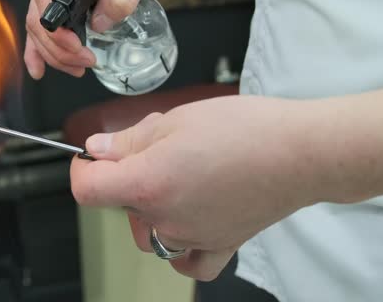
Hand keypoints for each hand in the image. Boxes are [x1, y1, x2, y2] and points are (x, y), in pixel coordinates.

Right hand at [24, 0, 165, 78]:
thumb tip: (99, 24)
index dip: (55, 27)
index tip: (79, 47)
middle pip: (38, 14)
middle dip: (57, 47)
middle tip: (87, 64)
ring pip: (37, 23)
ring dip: (52, 52)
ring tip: (78, 69)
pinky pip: (40, 22)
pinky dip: (38, 47)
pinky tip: (39, 69)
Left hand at [70, 95, 328, 280]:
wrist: (301, 151)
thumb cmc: (247, 130)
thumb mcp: (177, 119)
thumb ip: (130, 140)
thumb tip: (98, 150)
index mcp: (149, 182)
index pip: (87, 189)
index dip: (81, 169)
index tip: (89, 158)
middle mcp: (166, 218)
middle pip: (121, 207)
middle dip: (127, 178)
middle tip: (156, 147)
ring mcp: (193, 237)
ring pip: (150, 232)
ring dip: (151, 209)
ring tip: (180, 175)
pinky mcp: (221, 244)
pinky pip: (189, 262)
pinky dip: (181, 249)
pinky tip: (186, 223)